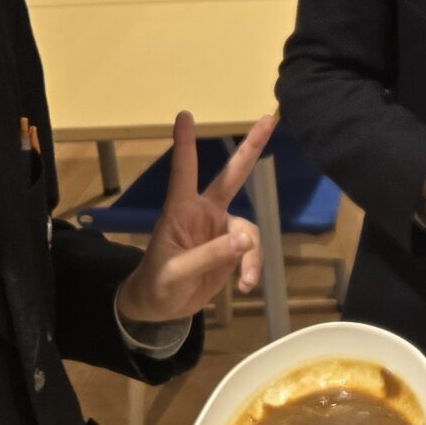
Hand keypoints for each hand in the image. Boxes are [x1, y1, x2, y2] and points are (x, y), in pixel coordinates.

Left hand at [117, 113, 272, 325]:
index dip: (185, 144)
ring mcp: (220, 231)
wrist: (160, 309)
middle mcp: (204, 213)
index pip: (183, 171)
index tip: (183, 115)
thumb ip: (208, 255)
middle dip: (251, 148)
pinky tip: (245, 286)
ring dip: (251, 256)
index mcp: (181, 211)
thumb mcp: (175, 272)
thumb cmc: (157, 284)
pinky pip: (251, 253)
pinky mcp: (231, 251)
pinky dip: (252, 269)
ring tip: (246, 281)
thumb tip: (244, 242)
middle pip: (232, 176)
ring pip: (248, 231)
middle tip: (268, 120)